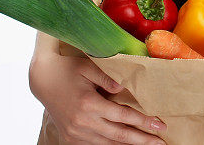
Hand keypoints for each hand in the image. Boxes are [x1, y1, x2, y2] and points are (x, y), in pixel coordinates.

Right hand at [29, 41, 166, 143]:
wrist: (42, 78)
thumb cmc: (68, 68)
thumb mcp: (89, 67)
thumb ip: (109, 78)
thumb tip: (127, 88)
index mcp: (89, 105)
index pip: (123, 117)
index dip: (144, 122)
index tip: (161, 125)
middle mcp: (82, 123)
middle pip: (119, 135)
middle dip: (142, 139)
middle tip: (161, 142)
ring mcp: (75, 133)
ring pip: (107, 144)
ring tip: (147, 144)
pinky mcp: (70, 138)